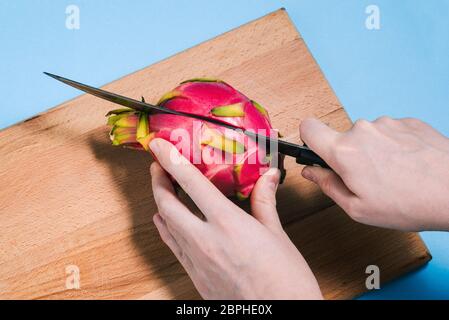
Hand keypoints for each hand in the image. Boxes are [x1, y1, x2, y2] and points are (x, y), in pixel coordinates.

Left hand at [149, 138, 322, 299]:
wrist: (280, 317)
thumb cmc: (285, 282)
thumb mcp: (277, 235)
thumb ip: (265, 202)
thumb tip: (268, 178)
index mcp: (228, 224)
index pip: (191, 183)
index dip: (171, 160)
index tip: (159, 146)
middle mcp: (206, 240)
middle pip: (167, 203)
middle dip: (158, 180)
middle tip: (158, 166)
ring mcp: (197, 261)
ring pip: (165, 225)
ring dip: (160, 203)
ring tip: (162, 189)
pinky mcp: (196, 276)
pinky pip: (172, 246)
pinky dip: (165, 229)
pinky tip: (165, 222)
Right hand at [300, 117, 448, 231]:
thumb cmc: (409, 204)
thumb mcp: (358, 208)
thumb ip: (327, 186)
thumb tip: (311, 172)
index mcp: (344, 152)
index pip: (308, 127)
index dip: (308, 139)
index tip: (316, 151)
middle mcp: (362, 130)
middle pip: (342, 137)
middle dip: (349, 155)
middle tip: (368, 179)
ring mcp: (387, 123)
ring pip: (368, 136)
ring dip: (374, 151)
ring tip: (394, 174)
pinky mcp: (408, 122)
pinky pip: (390, 132)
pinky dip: (394, 146)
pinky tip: (408, 165)